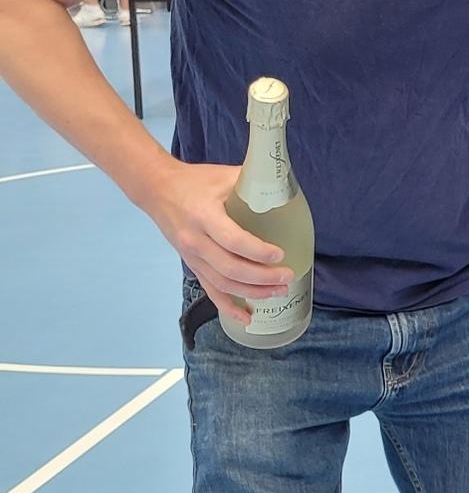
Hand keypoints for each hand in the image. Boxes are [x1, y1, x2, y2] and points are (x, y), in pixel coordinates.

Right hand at [137, 160, 293, 325]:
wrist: (157, 190)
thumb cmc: (196, 181)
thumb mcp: (224, 175)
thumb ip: (254, 182)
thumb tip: (286, 186)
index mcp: (205, 216)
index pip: (232, 240)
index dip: (257, 251)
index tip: (280, 254)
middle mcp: (196, 241)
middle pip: (229, 268)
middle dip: (261, 278)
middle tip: (287, 277)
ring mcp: (191, 256)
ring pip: (221, 283)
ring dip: (250, 292)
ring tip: (277, 292)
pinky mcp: (191, 265)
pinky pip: (210, 290)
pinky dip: (227, 306)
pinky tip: (246, 317)